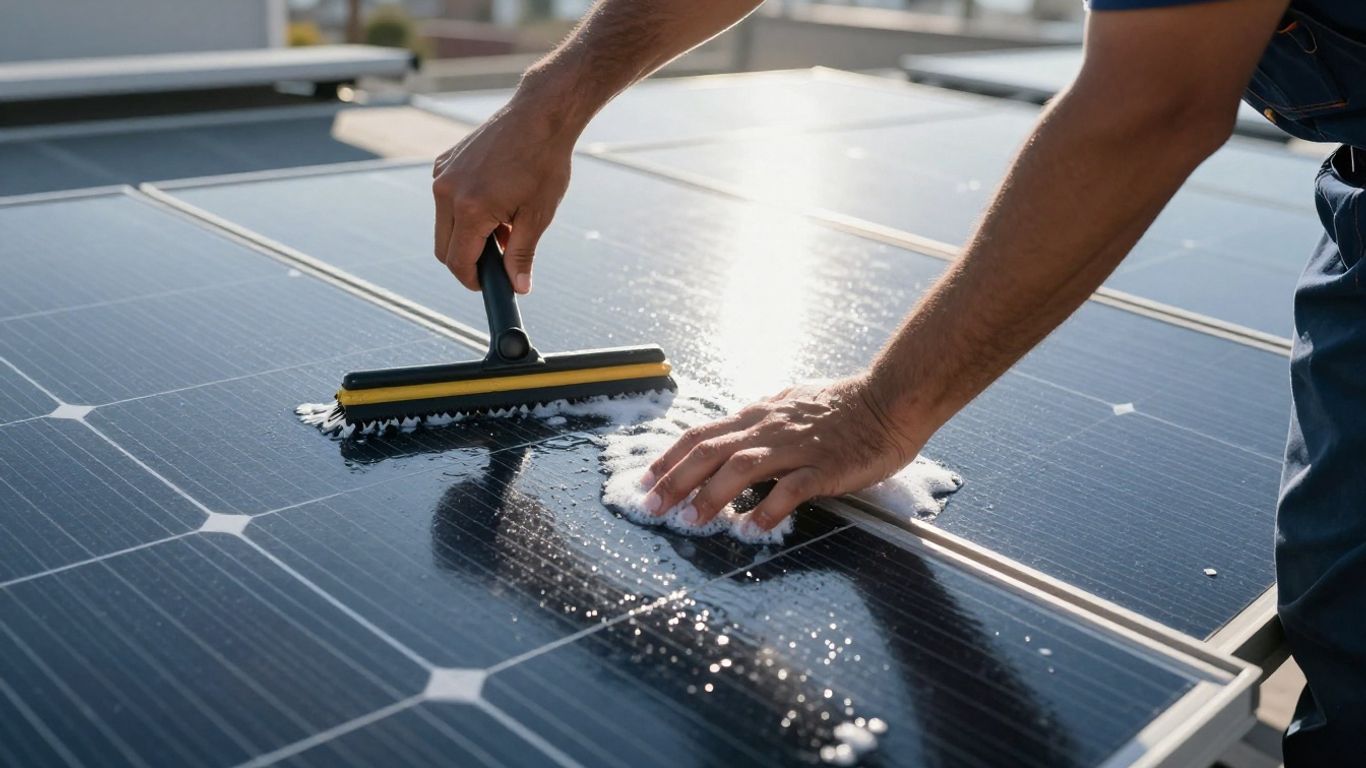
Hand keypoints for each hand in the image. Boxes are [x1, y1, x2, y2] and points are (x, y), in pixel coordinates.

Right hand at [432, 94, 574, 293]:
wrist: (538, 115)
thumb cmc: (543, 162)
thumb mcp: (537, 215)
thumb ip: (521, 255)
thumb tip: (518, 287)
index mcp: (470, 209)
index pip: (458, 262)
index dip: (473, 281)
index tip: (488, 286)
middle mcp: (447, 191)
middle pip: (444, 247)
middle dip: (468, 261)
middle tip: (499, 260)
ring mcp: (442, 175)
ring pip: (444, 225)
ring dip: (467, 235)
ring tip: (504, 225)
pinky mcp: (443, 162)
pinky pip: (445, 200)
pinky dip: (464, 211)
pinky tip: (495, 202)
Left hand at [642, 376, 923, 532]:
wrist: (890, 398)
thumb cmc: (844, 405)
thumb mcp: (790, 405)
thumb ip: (761, 423)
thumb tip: (733, 437)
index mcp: (758, 415)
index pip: (701, 434)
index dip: (670, 458)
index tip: (646, 480)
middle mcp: (769, 428)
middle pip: (710, 451)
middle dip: (675, 480)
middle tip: (651, 506)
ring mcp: (796, 447)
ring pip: (741, 467)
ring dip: (711, 496)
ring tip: (691, 521)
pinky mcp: (825, 466)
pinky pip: (791, 488)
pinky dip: (768, 507)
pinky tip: (751, 528)